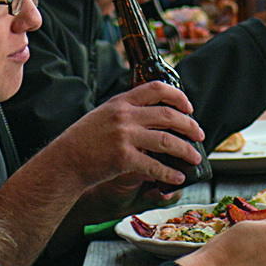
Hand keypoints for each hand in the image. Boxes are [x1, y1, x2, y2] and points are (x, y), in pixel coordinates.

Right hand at [58, 82, 204, 191]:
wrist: (65, 161)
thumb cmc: (84, 139)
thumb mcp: (104, 114)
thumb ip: (127, 110)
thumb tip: (155, 114)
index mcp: (122, 101)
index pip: (157, 89)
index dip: (178, 96)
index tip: (189, 107)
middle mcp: (125, 115)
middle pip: (168, 115)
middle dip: (189, 126)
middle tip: (199, 135)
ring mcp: (124, 136)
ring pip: (166, 141)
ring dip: (185, 150)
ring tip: (194, 158)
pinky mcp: (123, 158)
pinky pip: (154, 166)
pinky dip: (169, 173)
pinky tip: (177, 177)